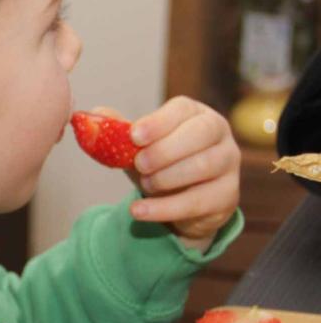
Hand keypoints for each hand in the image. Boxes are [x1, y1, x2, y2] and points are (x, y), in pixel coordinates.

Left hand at [125, 97, 240, 248]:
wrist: (182, 203)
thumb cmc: (161, 164)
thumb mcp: (139, 148)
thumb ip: (118, 131)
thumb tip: (93, 116)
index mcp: (196, 114)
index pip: (183, 110)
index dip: (158, 122)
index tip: (135, 135)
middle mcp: (219, 134)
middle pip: (200, 134)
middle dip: (165, 150)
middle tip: (139, 164)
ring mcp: (229, 164)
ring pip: (203, 166)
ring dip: (166, 178)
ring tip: (145, 185)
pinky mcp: (227, 195)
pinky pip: (197, 202)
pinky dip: (164, 209)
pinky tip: (139, 212)